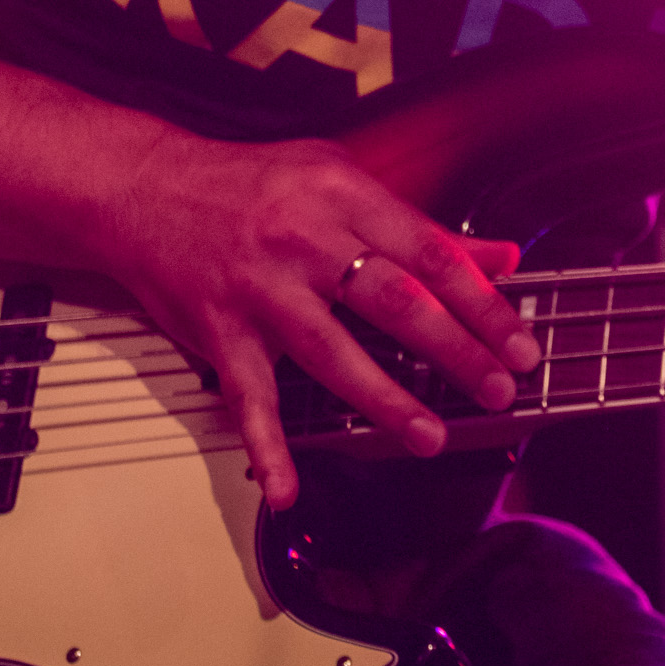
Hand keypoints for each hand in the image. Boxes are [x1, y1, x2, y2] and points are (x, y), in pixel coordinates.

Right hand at [95, 123, 540, 508]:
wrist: (146, 187)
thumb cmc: (250, 182)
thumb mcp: (339, 176)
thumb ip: (418, 222)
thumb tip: (500, 255)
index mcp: (341, 195)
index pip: (428, 251)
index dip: (480, 300)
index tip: (518, 339)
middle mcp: (303, 239)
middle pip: (393, 300)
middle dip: (454, 351)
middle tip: (497, 389)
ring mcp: (260, 288)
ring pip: (332, 352)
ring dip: (387, 401)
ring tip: (432, 436)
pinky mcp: (219, 330)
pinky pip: (247, 397)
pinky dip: (265, 446)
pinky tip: (285, 488)